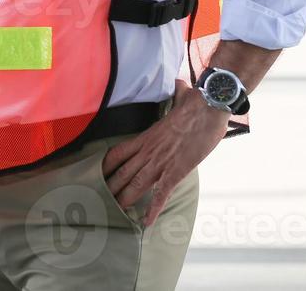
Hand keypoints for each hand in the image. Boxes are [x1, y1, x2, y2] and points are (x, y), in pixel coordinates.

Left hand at [100, 81, 229, 225]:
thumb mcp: (182, 98)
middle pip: (122, 172)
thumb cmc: (197, 104)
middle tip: (101, 200)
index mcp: (147, 136)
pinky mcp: (176, 171)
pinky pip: (161, 194)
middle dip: (111, 188)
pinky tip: (146, 221)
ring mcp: (161, 162)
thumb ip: (177, 94)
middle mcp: (149, 150)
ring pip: (136, 185)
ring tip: (116, 212)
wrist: (208, 107)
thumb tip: (181, 85)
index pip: (118, 152)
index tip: (97, 174)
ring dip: (125, 199)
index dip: (106, 165)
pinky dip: (153, 208)